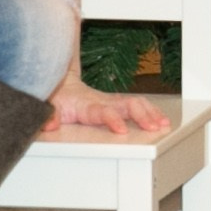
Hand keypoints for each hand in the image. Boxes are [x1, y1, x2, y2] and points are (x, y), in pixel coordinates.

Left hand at [45, 78, 170, 134]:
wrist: (59, 81)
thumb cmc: (55, 97)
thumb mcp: (46, 105)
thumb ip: (48, 114)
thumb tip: (50, 123)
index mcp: (85, 104)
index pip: (102, 111)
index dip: (112, 119)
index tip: (121, 130)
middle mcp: (101, 101)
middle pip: (127, 105)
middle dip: (142, 116)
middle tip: (154, 127)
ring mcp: (110, 101)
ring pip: (135, 103)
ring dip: (150, 113)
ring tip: (163, 124)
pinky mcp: (115, 103)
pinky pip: (137, 105)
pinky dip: (151, 111)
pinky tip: (161, 120)